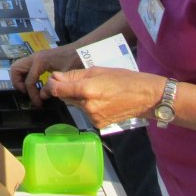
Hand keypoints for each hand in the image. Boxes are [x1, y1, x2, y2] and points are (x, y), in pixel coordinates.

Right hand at [9, 45, 76, 104]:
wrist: (81, 50)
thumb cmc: (74, 61)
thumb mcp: (65, 76)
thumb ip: (54, 86)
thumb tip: (43, 96)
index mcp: (40, 61)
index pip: (29, 81)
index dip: (32, 95)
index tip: (39, 103)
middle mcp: (34, 58)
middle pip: (15, 69)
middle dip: (18, 84)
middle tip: (27, 93)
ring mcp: (36, 57)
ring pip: (18, 67)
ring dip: (20, 80)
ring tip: (30, 90)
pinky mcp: (39, 59)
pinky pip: (26, 67)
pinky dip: (26, 76)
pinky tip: (36, 84)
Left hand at [44, 67, 162, 128]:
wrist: (145, 97)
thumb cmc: (123, 79)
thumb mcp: (97, 70)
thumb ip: (74, 75)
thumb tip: (55, 77)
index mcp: (86, 89)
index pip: (58, 90)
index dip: (51, 85)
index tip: (52, 80)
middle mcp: (87, 106)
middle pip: (65, 98)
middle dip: (66, 89)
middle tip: (78, 81)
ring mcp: (92, 117)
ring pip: (75, 105)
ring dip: (78, 98)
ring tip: (95, 90)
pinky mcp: (97, 124)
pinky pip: (85, 113)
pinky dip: (88, 106)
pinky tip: (101, 100)